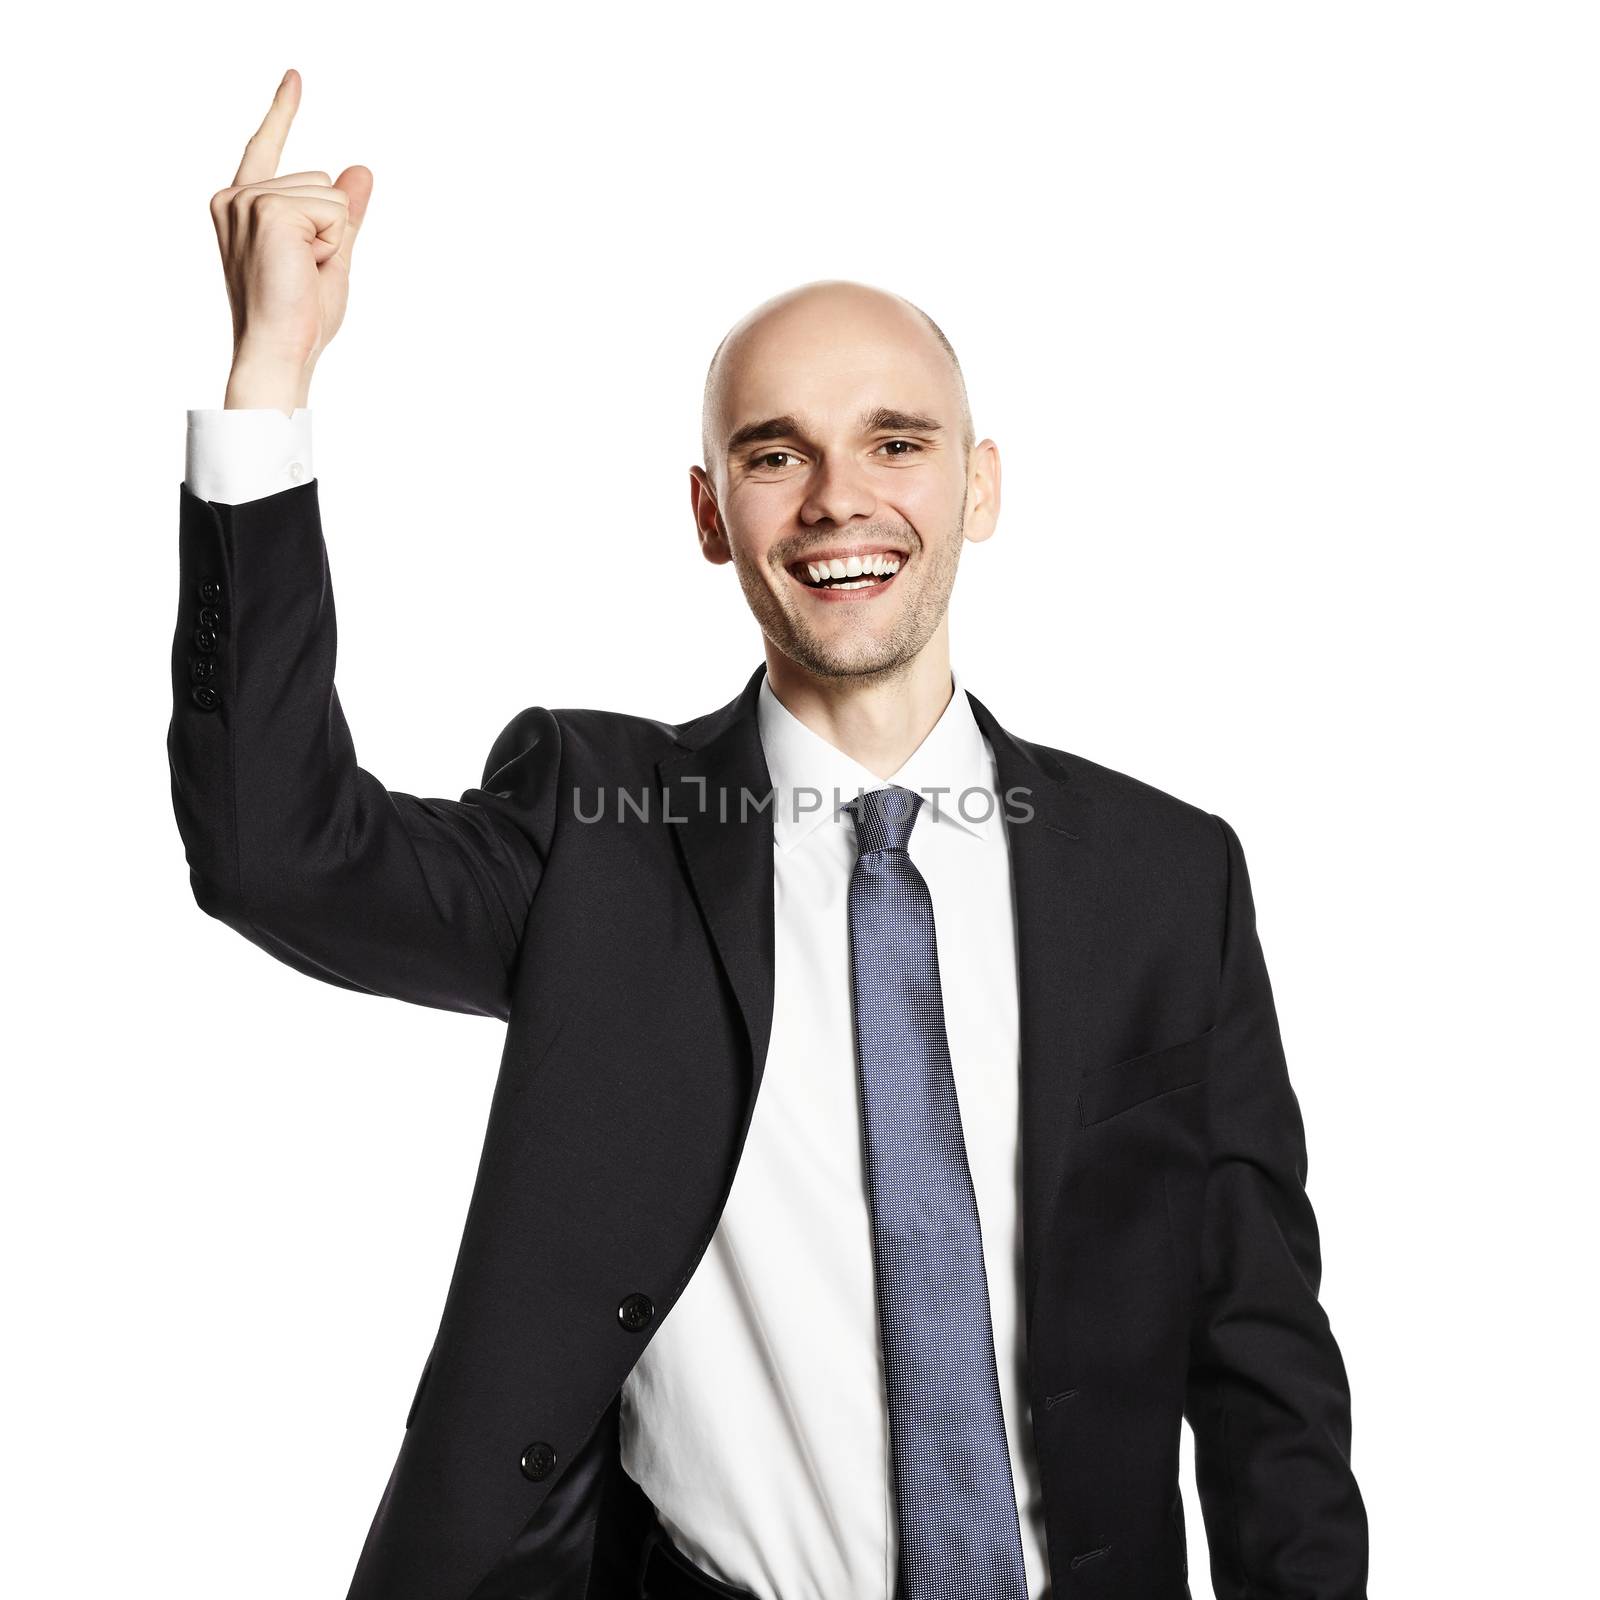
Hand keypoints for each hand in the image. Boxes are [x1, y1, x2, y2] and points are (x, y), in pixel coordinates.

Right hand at [209, 68, 371, 405]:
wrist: (281, 348)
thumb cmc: (298, 316)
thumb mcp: (330, 256)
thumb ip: (343, 213)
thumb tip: (360, 170)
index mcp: (243, 207)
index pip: (266, 147)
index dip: (283, 112)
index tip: (296, 77)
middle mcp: (237, 198)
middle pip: (321, 181)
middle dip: (330, 229)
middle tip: (303, 272)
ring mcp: (249, 201)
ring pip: (330, 195)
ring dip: (331, 239)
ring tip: (301, 272)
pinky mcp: (269, 209)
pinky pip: (333, 210)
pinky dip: (331, 243)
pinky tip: (304, 267)